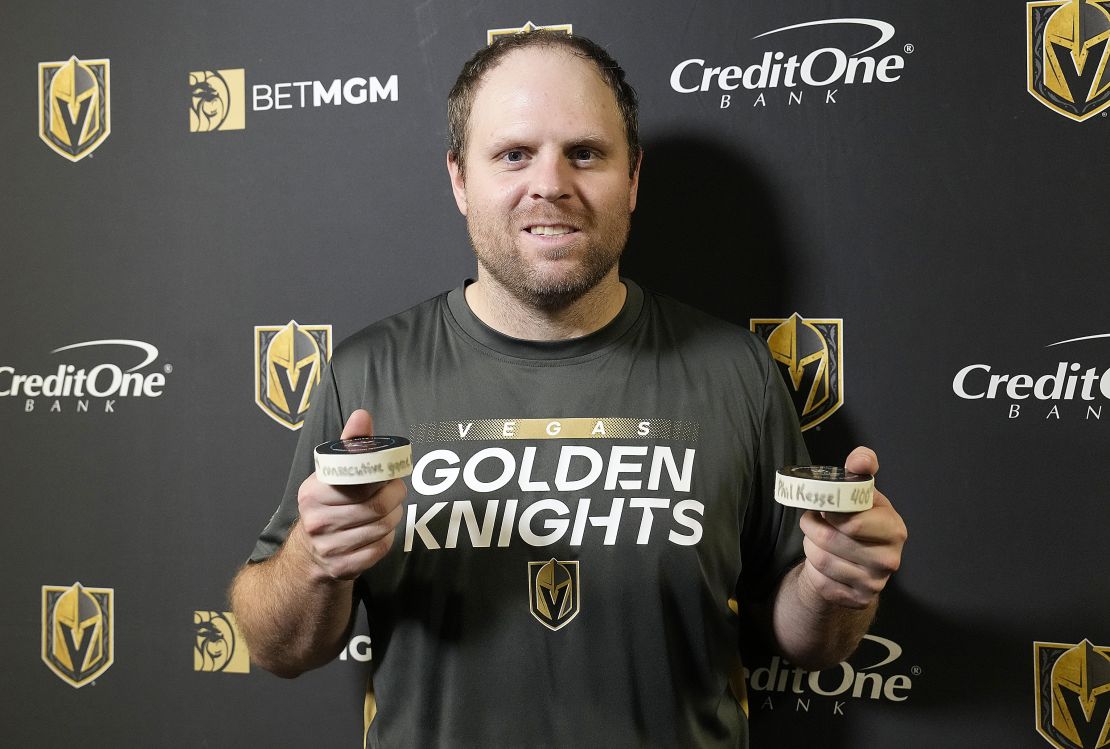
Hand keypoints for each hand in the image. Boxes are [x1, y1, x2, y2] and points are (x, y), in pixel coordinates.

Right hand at [291, 409, 407, 579]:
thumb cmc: (329, 504)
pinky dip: (386, 539)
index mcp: (312, 493)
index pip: (359, 483)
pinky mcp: (341, 567)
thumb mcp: (333, 473)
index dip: (382, 478)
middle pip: (375, 508)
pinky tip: (381, 532)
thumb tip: (362, 415)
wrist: (309, 555)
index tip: (389, 475)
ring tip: (390, 510)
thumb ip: (350, 445)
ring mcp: (327, 547)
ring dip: (393, 518)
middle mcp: (316, 521)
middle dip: (394, 498)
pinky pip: (379, 550)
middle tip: (397, 492)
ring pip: (380, 529)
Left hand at [798, 447, 906, 608]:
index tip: (823, 507)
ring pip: (822, 561)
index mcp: (894, 528)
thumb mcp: (861, 492)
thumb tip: (861, 458)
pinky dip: (813, 570)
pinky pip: (821, 583)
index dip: (829, 513)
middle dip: (813, 528)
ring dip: (810, 547)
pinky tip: (822, 562)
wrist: (854, 559)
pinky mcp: (859, 599)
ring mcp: (876, 583)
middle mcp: (890, 559)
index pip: (853, 523)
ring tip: (816, 539)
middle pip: (832, 542)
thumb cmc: (857, 519)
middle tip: (811, 521)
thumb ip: (861, 469)